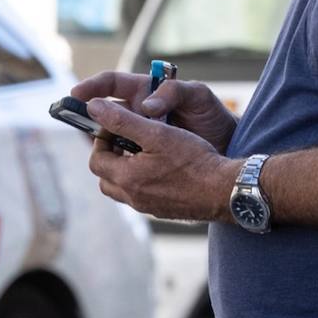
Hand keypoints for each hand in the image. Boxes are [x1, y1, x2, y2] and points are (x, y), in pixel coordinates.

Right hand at [71, 70, 237, 152]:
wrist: (227, 145)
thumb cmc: (214, 116)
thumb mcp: (198, 96)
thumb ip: (173, 93)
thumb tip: (147, 105)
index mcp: (147, 91)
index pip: (112, 84)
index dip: (93, 86)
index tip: (77, 94)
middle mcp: (139, 112)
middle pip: (106, 114)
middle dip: (94, 119)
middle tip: (87, 128)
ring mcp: (140, 136)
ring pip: (112, 139)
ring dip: (107, 143)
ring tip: (110, 149)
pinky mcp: (144, 157)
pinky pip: (124, 159)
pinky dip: (121, 161)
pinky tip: (126, 167)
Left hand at [84, 97, 239, 221]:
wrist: (224, 190)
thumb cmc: (193, 159)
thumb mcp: (157, 132)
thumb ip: (122, 119)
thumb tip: (93, 107)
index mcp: (126, 178)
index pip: (96, 159)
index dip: (102, 139)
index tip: (118, 125)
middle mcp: (132, 197)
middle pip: (105, 177)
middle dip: (111, 156)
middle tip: (127, 139)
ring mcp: (147, 206)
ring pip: (122, 189)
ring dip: (125, 170)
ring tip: (144, 153)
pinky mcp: (162, 210)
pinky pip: (141, 196)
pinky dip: (142, 181)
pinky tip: (162, 168)